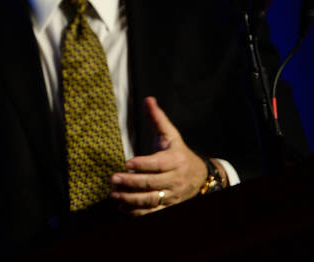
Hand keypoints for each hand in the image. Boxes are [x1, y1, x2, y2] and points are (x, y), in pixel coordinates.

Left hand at [110, 96, 207, 215]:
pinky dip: (137, 213)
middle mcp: (175, 180)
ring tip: (114, 195)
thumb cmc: (179, 153)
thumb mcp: (171, 135)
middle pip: (152, 183)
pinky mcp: (168, 206)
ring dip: (131, 199)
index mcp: (175, 160)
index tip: (127, 162)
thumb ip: (158, 119)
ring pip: (152, 200)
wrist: (200, 176)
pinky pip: (153, 213)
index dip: (142, 164)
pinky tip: (122, 208)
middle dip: (131, 182)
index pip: (158, 164)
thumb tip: (148, 99)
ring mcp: (172, 195)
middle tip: (113, 179)